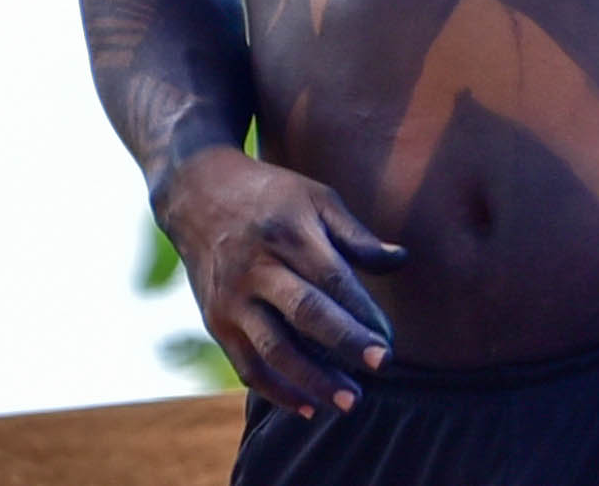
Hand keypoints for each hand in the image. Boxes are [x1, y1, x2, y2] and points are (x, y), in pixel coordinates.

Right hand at [160, 147, 407, 417]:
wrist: (198, 192)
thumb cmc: (271, 197)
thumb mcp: (315, 198)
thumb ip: (356, 234)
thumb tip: (401, 260)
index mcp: (288, 233)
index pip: (332, 279)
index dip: (363, 312)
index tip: (389, 341)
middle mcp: (257, 267)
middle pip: (305, 313)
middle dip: (345, 344)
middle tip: (382, 368)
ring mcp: (232, 298)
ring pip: (273, 348)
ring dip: (313, 380)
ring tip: (349, 402)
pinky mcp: (216, 322)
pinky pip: (247, 365)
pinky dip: (276, 391)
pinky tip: (309, 407)